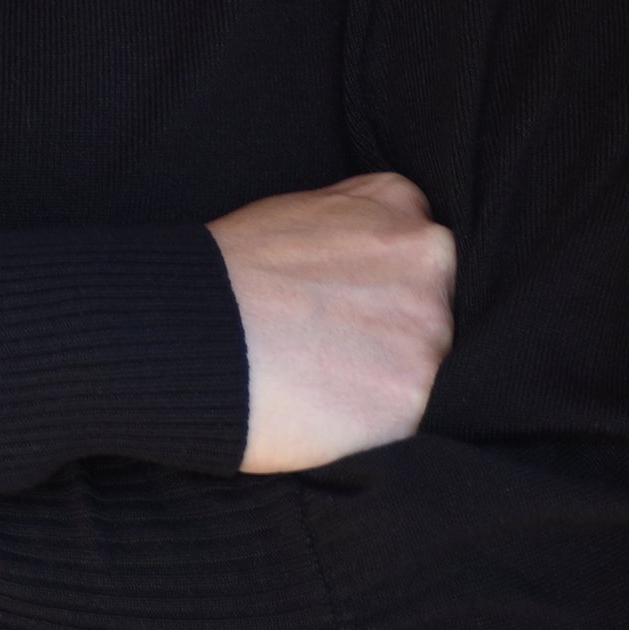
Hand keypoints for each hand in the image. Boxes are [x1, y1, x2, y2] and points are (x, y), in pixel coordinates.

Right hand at [209, 173, 453, 473]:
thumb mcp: (304, 209)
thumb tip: (378, 254)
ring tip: (333, 384)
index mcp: (401, 206)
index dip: (387, 286)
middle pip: (438, 306)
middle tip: (341, 351)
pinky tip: (339, 414)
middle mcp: (429, 257)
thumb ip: (360, 223)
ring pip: (434, 363)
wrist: (191, 332)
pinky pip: (422, 417)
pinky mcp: (415, 395)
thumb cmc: (232, 273)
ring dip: (393, 377)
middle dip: (398, 330)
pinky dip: (385, 423)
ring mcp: (428, 327)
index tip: (354, 308)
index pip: (422, 253)